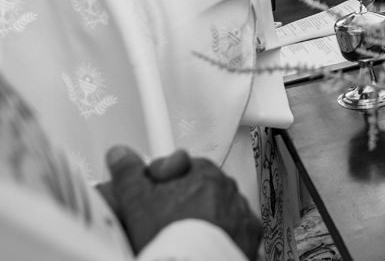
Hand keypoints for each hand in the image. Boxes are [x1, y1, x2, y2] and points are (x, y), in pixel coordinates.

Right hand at [99, 146, 259, 258]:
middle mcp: (227, 187)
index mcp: (202, 171)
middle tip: (164, 218)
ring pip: (219, 207)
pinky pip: (235, 228)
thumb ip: (129, 173)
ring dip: (204, 216)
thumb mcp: (136, 200)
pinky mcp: (249, 234)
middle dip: (184, 198)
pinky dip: (222, 234)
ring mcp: (240, 210)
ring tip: (181, 236)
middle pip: (201, 186)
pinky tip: (201, 244)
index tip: (154, 191)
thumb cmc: (168, 234)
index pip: (182, 165)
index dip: (164, 179)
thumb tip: (121, 155)